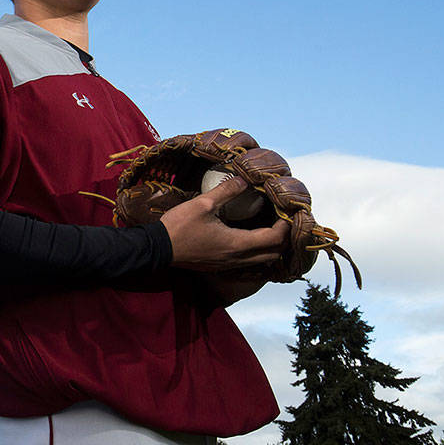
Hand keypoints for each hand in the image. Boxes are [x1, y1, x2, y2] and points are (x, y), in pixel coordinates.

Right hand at [161, 176, 288, 271]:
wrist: (158, 248)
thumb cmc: (180, 226)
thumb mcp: (203, 204)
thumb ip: (227, 191)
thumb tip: (245, 178)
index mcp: (238, 243)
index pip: (274, 238)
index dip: (285, 225)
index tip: (286, 210)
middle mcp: (238, 258)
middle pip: (274, 253)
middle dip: (283, 238)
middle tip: (282, 220)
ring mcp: (230, 265)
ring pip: (263, 260)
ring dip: (271, 246)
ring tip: (270, 228)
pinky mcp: (221, 266)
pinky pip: (250, 262)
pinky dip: (258, 251)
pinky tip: (250, 238)